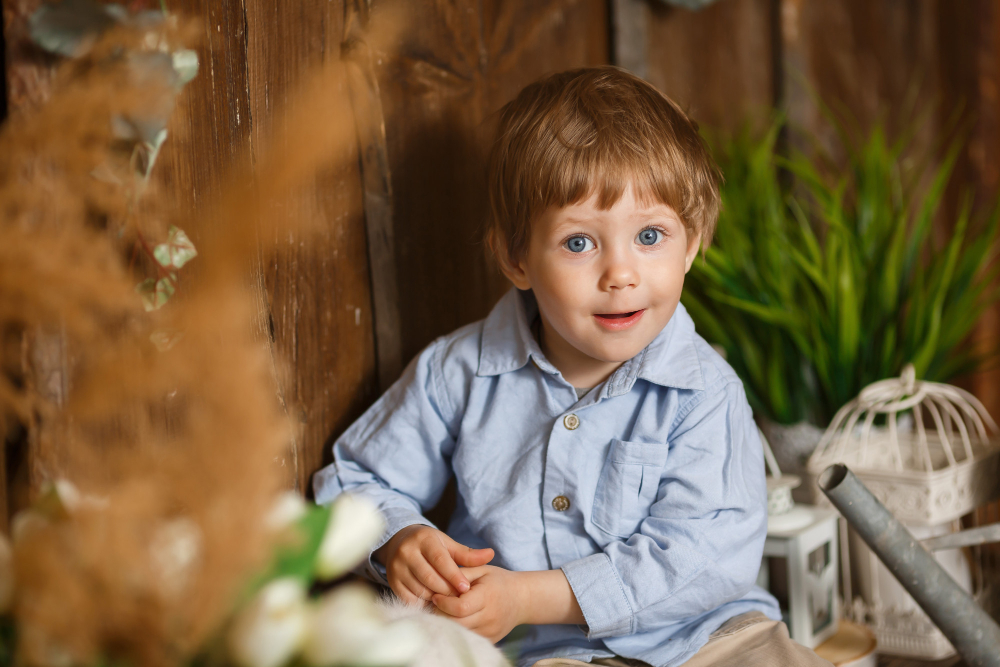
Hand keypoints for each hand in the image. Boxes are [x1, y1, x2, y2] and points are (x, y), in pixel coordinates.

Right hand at [375, 525, 493, 604]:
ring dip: (436, 598)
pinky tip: (434, 604)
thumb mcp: (448, 544)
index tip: (466, 588)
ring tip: (449, 602)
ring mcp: (397, 567)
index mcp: (424, 540)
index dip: (454, 576)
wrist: (400, 542)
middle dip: (447, 590)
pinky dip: (423, 603)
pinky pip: (409, 598)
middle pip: (430, 577)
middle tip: (459, 598)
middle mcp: (407, 552)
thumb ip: (468, 553)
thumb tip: (491, 554)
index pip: (441, 560)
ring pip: (420, 589)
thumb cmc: (430, 545)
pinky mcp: (392, 581)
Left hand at [430, 565, 524, 642]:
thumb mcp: (481, 569)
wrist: (522, 598)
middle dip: (441, 614)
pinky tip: (455, 620)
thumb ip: (460, 574)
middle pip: (457, 623)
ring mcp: (490, 631)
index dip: (443, 603)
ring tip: (444, 612)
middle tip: (435, 606)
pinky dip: (457, 631)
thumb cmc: (498, 581)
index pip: (460, 607)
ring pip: (459, 633)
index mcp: (487, 596)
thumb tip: (439, 583)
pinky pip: (467, 639)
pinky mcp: (490, 640)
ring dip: (447, 624)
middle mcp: (490, 617)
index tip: (436, 596)